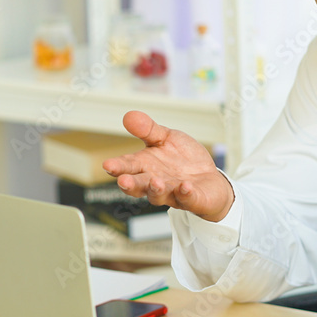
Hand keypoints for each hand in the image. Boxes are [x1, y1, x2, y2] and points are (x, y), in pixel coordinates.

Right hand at [102, 111, 233, 221]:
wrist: (208, 178)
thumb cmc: (183, 160)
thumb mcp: (166, 138)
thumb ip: (148, 130)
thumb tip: (129, 116)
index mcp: (146, 166)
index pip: (128, 167)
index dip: (118, 166)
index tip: (108, 164)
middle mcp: (156, 182)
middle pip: (139, 185)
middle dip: (130, 184)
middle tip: (123, 181)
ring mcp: (173, 193)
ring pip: (160, 195)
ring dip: (156, 190)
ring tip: (156, 182)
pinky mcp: (192, 200)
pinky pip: (188, 199)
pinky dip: (186, 194)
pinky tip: (185, 186)